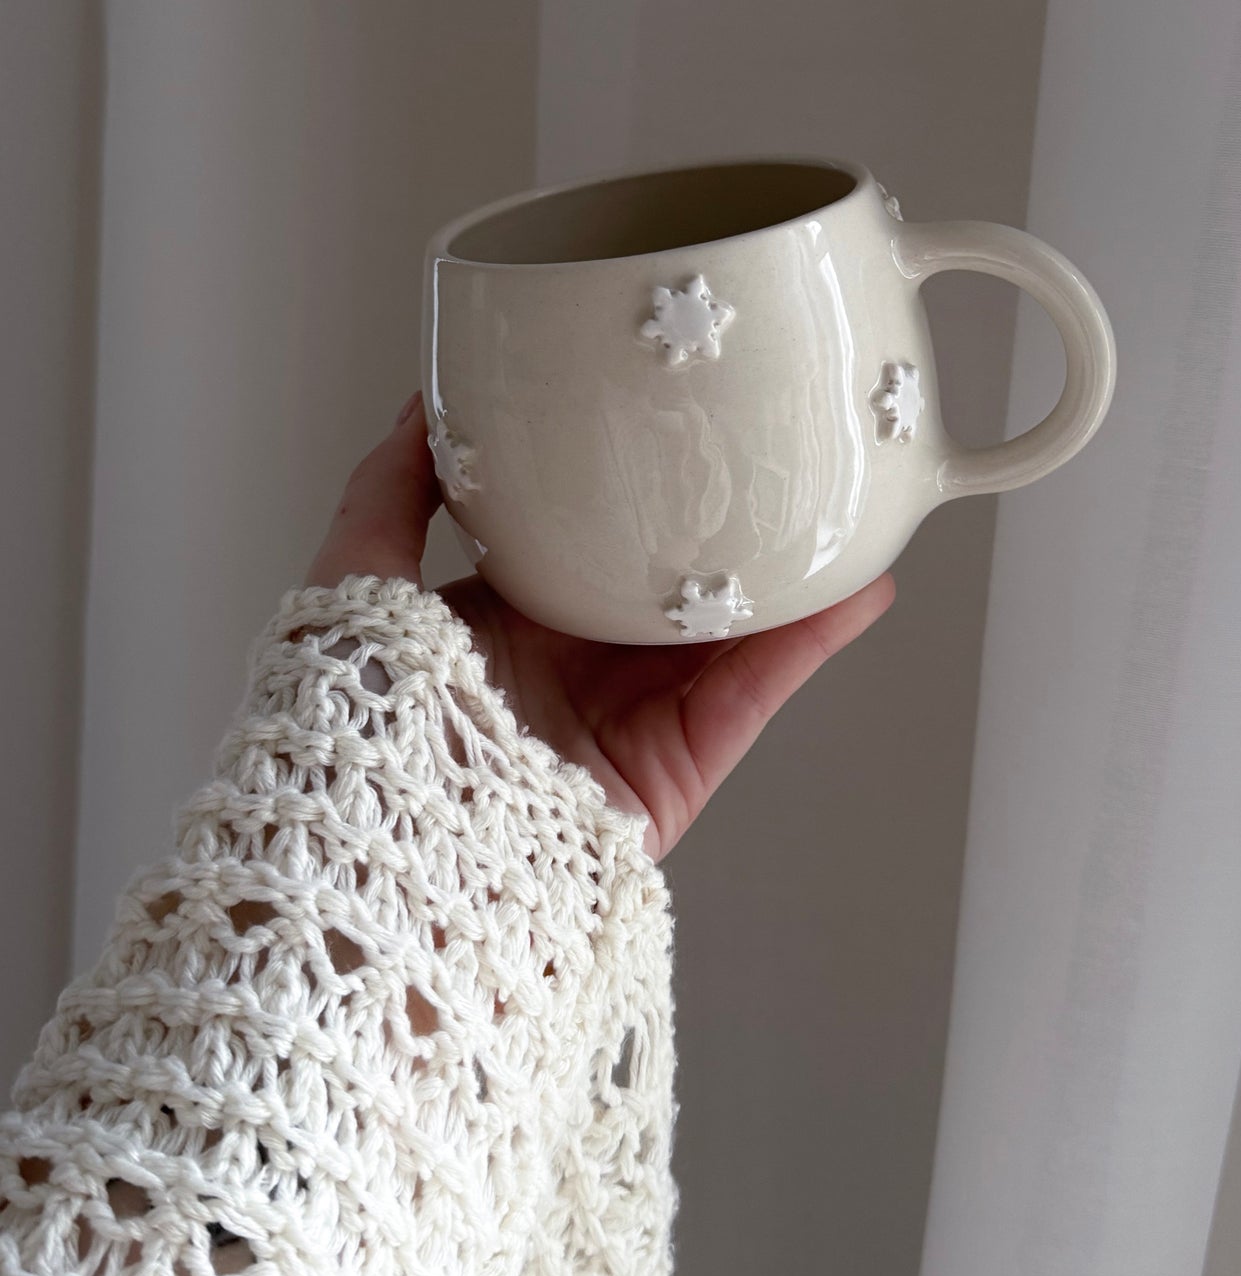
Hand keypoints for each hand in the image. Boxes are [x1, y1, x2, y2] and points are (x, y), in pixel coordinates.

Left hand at [306, 391, 894, 857]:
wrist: (374, 870)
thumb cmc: (350, 728)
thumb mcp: (353, 582)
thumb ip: (386, 495)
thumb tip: (424, 405)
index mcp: (500, 630)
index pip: (585, 550)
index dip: (634, 496)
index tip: (681, 432)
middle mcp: (571, 677)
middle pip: (671, 593)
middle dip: (729, 536)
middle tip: (789, 462)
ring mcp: (627, 729)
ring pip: (728, 642)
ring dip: (792, 584)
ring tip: (850, 517)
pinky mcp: (672, 778)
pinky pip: (748, 701)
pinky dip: (804, 648)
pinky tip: (855, 593)